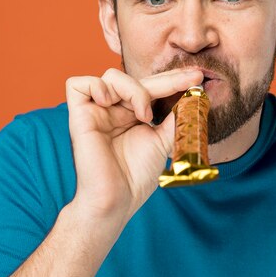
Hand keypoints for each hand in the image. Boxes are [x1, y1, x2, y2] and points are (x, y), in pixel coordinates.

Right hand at [66, 67, 202, 233]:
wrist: (116, 201)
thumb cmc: (136, 176)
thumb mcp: (164, 140)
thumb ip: (175, 117)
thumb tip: (192, 96)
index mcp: (131, 114)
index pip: (152, 88)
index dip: (173, 80)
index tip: (198, 78)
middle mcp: (113, 109)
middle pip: (136, 78)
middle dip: (166, 79)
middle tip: (191, 79)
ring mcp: (96, 111)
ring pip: (112, 76)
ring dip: (134, 89)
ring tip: (145, 115)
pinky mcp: (79, 115)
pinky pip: (77, 84)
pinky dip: (97, 86)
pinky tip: (111, 103)